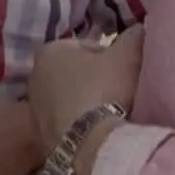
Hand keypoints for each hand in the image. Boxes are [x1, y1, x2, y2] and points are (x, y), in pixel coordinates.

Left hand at [28, 25, 145, 157]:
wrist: (91, 145)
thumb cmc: (105, 90)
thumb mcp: (127, 56)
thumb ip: (133, 38)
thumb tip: (140, 29)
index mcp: (49, 51)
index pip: (86, 46)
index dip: (111, 56)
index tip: (126, 69)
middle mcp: (34, 77)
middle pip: (76, 74)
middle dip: (97, 80)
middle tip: (122, 90)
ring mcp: (35, 110)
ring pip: (71, 100)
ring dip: (89, 104)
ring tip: (114, 113)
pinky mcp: (42, 137)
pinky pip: (68, 124)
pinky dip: (82, 125)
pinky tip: (100, 132)